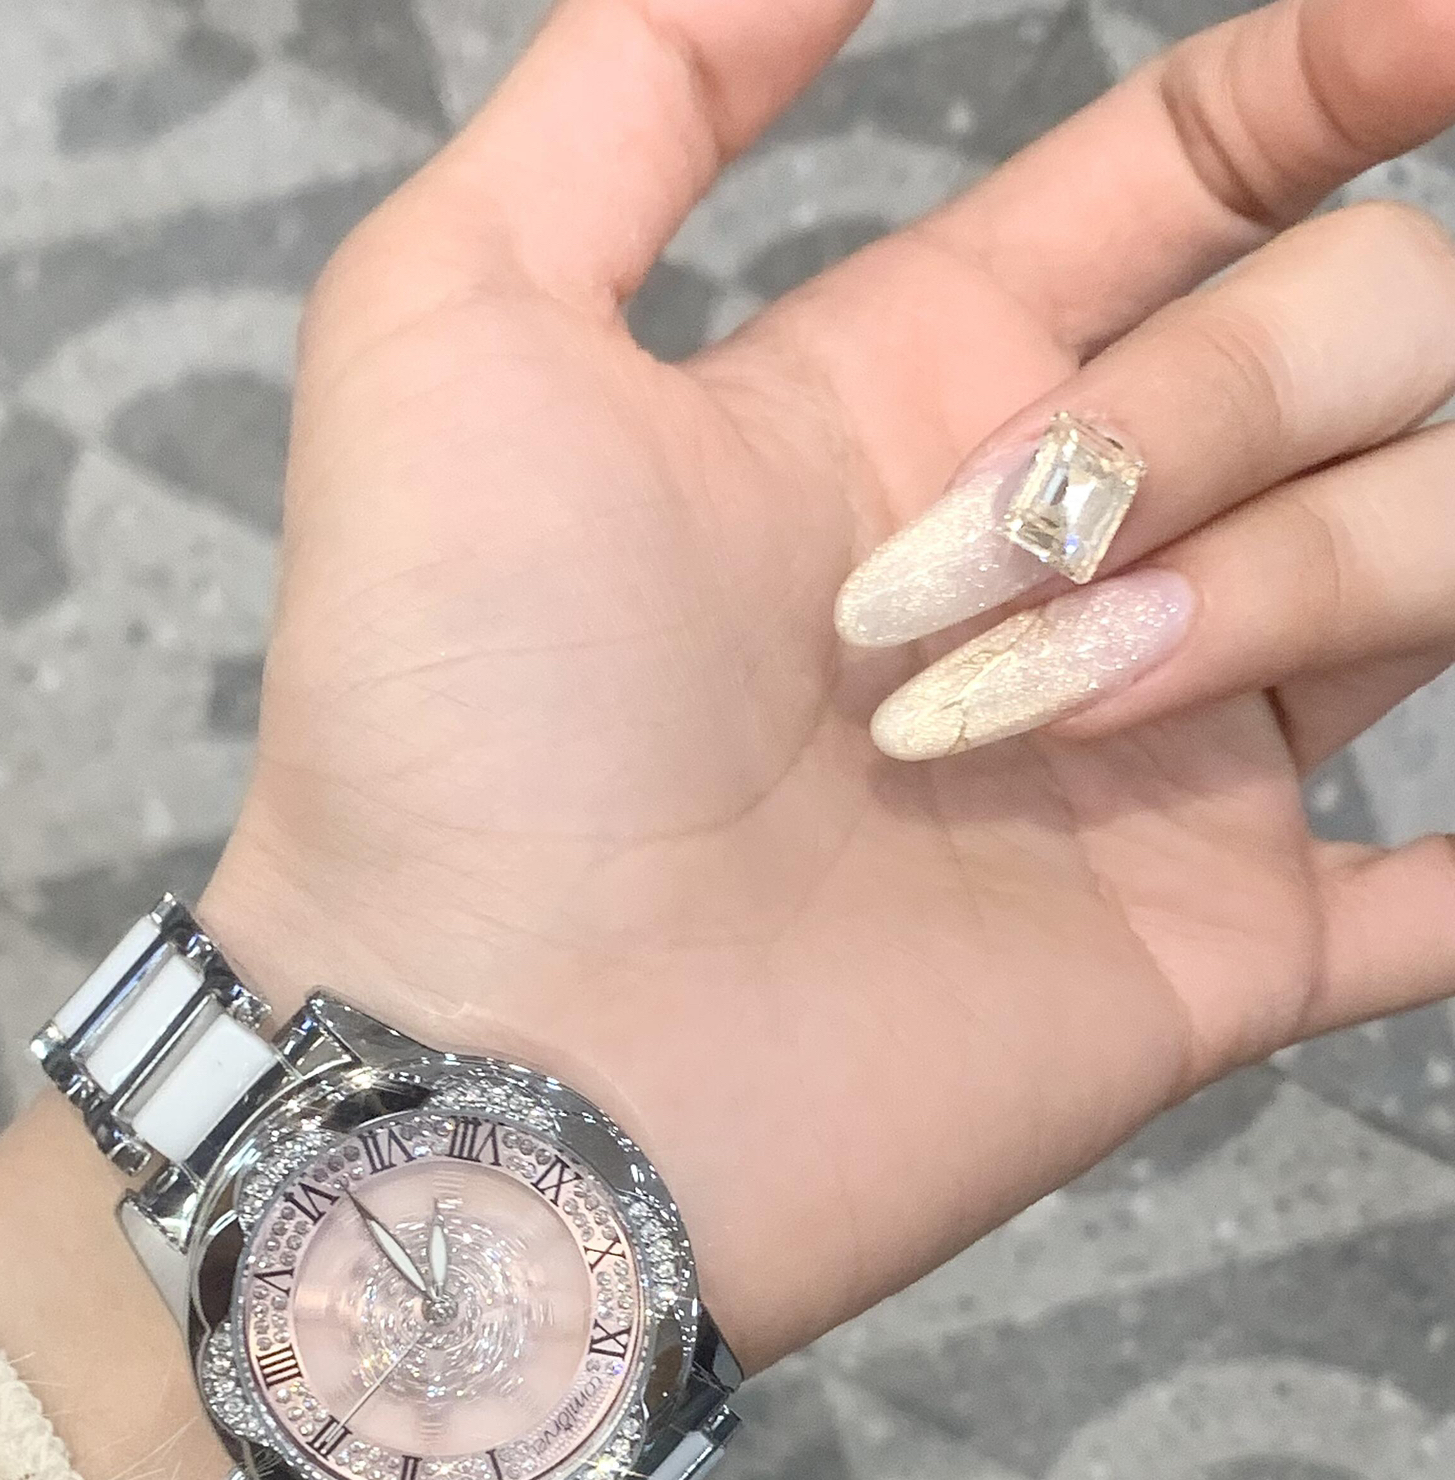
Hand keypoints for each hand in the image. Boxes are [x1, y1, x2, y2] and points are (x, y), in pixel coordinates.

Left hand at [204, 0, 1454, 1372]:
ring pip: (1440, 545)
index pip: (1219, 167)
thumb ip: (638, 85)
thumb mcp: (451, 324)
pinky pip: (1450, 894)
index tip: (1425, 28)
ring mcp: (1170, 756)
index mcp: (936, 389)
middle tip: (931, 582)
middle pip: (1361, 334)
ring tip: (1023, 722)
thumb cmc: (441, 715)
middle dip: (1200, 405)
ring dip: (1282, 584)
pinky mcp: (1216, 953)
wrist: (480, 1060)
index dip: (1337, 71)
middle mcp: (1088, 552)